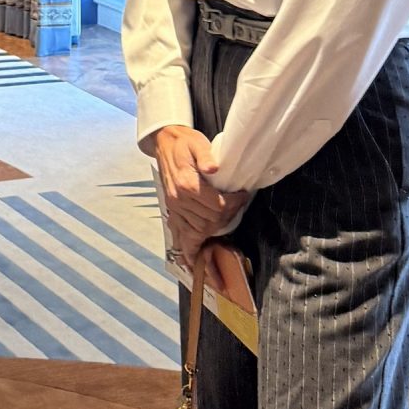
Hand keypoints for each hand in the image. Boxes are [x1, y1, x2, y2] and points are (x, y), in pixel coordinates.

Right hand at [150, 125, 248, 266]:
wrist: (165, 144)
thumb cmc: (184, 143)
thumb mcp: (197, 143)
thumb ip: (206, 155)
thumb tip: (213, 168)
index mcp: (187, 185)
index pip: (218, 205)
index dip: (235, 202)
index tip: (243, 195)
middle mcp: (180, 200)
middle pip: (212, 220)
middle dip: (230, 215)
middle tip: (239, 205)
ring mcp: (175, 209)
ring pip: (202, 231)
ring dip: (218, 229)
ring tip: (229, 220)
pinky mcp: (173, 213)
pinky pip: (182, 238)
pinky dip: (191, 252)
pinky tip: (198, 265)